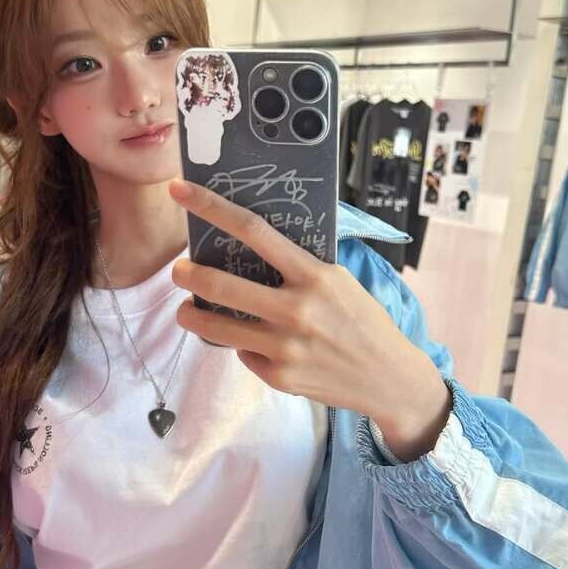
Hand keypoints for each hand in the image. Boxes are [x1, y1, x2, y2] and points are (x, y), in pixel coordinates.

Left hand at [168, 180, 450, 458]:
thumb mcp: (339, 281)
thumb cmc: (362, 320)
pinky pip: (243, 353)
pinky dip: (242, 345)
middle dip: (188, 274)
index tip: (180, 190)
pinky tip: (254, 343)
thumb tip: (248, 248)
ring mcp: (285, 347)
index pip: (254, 231)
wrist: (388, 377)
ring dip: (191, 314)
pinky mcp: (279, 377)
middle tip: (178, 269)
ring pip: (216, 327)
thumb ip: (299, 266)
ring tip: (186, 309)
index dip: (211, 207)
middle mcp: (296, 310)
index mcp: (314, 276)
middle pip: (221, 285)